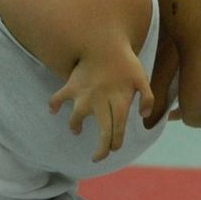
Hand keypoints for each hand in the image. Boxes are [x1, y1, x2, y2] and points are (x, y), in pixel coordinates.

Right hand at [48, 44, 156, 160]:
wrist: (105, 41)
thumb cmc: (125, 61)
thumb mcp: (142, 78)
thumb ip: (147, 98)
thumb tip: (143, 116)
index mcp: (119, 101)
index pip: (118, 129)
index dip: (115, 142)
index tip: (113, 149)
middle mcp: (101, 101)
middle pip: (102, 131)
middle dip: (101, 148)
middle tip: (97, 157)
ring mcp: (84, 95)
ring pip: (76, 119)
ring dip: (75, 127)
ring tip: (76, 130)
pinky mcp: (71, 86)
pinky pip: (58, 98)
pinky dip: (53, 104)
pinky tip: (53, 110)